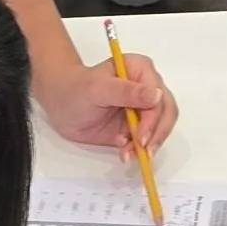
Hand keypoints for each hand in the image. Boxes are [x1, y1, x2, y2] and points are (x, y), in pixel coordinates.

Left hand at [41, 50, 178, 157]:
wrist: (60, 102)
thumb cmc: (77, 89)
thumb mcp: (99, 88)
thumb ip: (127, 92)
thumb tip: (157, 95)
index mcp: (142, 71)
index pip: (160, 97)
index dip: (154, 119)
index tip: (141, 137)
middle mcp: (147, 88)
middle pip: (166, 113)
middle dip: (157, 134)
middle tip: (143, 152)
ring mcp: (142, 109)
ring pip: (159, 129)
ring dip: (148, 145)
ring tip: (128, 154)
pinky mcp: (136, 126)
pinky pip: (146, 140)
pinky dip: (138, 150)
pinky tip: (124, 152)